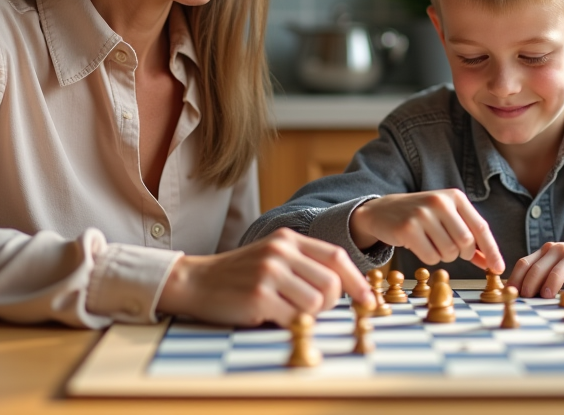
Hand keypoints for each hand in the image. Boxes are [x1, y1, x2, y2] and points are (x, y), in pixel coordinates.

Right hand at [156, 228, 370, 326]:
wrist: (196, 281)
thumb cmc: (239, 274)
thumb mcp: (272, 257)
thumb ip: (304, 264)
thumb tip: (345, 287)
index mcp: (287, 239)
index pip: (336, 257)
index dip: (357, 281)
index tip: (368, 300)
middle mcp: (280, 252)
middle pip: (331, 285)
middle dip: (329, 305)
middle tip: (310, 310)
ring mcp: (269, 273)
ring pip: (316, 304)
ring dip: (306, 316)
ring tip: (285, 310)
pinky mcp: (259, 296)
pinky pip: (294, 318)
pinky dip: (287, 323)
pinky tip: (269, 314)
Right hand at [348, 190, 504, 273]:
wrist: (382, 211)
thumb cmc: (421, 217)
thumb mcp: (447, 219)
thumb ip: (469, 237)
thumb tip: (490, 263)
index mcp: (455, 197)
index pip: (480, 227)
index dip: (491, 250)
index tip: (498, 269)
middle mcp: (440, 202)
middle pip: (466, 243)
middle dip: (462, 254)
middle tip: (450, 250)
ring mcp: (423, 214)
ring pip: (449, 252)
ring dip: (443, 256)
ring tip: (431, 243)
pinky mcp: (407, 228)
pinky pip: (430, 257)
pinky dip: (428, 258)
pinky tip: (418, 245)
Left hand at [506, 233, 563, 297]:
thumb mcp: (559, 261)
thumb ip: (543, 271)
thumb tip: (522, 294)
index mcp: (548, 251)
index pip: (525, 264)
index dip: (515, 279)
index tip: (510, 294)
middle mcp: (561, 251)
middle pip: (538, 269)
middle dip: (529, 285)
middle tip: (526, 299)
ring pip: (559, 272)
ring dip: (549, 285)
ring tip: (545, 298)